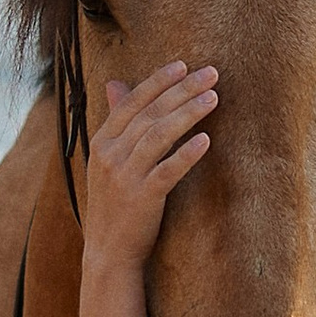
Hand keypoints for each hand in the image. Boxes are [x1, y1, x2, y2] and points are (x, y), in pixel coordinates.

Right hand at [85, 61, 216, 267]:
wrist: (108, 252)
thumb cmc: (115, 203)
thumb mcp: (107, 160)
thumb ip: (116, 122)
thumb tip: (115, 83)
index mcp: (101, 142)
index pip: (132, 102)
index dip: (158, 81)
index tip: (183, 65)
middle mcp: (110, 155)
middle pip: (150, 113)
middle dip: (181, 89)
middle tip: (211, 73)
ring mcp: (125, 176)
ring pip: (159, 136)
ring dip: (188, 113)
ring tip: (214, 98)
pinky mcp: (143, 198)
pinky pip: (167, 171)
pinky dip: (186, 154)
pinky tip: (205, 140)